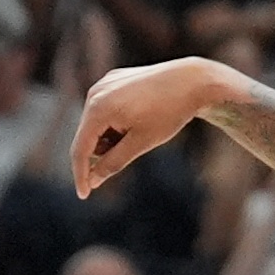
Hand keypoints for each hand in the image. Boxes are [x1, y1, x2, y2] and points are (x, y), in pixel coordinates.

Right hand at [71, 59, 228, 195]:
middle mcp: (95, 93)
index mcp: (99, 108)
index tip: (84, 195)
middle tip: (133, 146)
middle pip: (88, 136)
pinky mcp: (114, 79)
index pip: (80, 149)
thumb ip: (113, 163)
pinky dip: (116, 121)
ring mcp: (104, 84)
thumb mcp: (141, 143)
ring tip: (138, 129)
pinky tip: (139, 116)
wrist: (194, 80)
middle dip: (105, 149)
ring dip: (111, 135)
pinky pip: (106, 109)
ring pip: (97, 123)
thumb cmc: (169, 112)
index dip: (81, 174)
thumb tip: (93, 180)